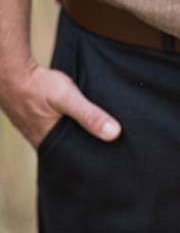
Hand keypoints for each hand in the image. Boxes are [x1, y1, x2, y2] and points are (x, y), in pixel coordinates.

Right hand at [0, 64, 120, 148]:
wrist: (12, 70)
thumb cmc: (37, 85)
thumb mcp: (67, 98)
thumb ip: (89, 115)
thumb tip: (114, 134)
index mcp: (50, 144)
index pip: (77, 161)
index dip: (94, 160)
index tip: (114, 158)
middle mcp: (43, 141)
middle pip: (73, 150)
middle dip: (90, 148)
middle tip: (114, 146)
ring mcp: (39, 131)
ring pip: (67, 139)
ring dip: (82, 135)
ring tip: (103, 133)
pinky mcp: (39, 120)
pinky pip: (60, 128)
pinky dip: (72, 126)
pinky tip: (84, 120)